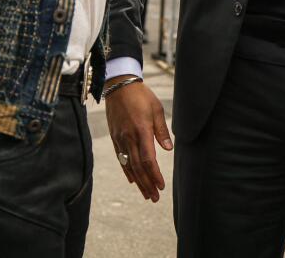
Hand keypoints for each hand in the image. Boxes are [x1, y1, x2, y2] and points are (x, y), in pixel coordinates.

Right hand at [105, 76, 172, 201]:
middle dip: (147, 184)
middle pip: (138, 167)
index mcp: (141, 131)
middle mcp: (129, 138)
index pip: (148, 159)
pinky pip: (121, 158)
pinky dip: (127, 171)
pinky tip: (132, 180)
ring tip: (146, 194)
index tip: (161, 186)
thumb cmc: (141, 96)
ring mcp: (120, 139)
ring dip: (138, 182)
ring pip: (129, 166)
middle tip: (154, 197)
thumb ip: (162, 131)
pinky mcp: (115, 137)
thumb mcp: (156, 109)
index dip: (155, 175)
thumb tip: (168, 149)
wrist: (119, 86)